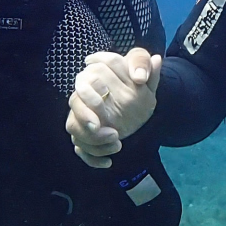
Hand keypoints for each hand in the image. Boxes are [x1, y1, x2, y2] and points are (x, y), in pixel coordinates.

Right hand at [66, 48, 161, 168]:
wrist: (139, 105)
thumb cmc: (137, 85)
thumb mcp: (144, 72)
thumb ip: (144, 63)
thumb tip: (150, 66)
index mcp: (97, 77)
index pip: (85, 79)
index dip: (92, 86)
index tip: (106, 92)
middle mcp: (85, 97)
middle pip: (75, 103)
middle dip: (87, 116)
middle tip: (111, 128)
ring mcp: (83, 118)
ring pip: (74, 128)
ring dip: (92, 139)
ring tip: (118, 143)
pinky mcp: (86, 136)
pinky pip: (80, 149)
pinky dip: (92, 157)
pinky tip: (109, 162)